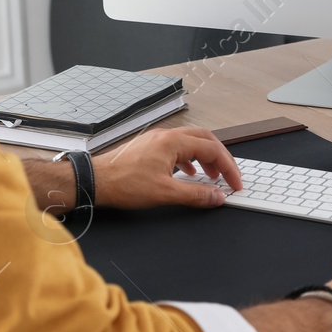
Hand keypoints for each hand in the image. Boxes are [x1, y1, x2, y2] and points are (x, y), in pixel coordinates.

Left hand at [92, 127, 243, 209]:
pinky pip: (177, 148)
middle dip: (220, 158)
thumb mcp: (165, 193)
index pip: (212, 148)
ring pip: (191, 142)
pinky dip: (190, 159)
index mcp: (173, 141)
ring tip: (211, 176)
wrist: (96, 181)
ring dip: (205, 158)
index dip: (228, 167)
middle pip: (205, 139)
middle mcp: (166, 135)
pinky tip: (188, 173)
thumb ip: (196, 194)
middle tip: (229, 175)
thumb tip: (217, 196)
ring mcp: (157, 139)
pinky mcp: (149, 147)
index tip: (236, 182)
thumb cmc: (124, 184)